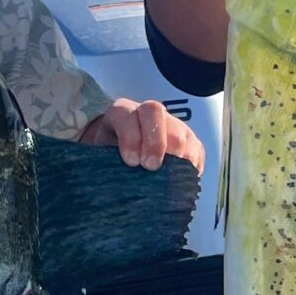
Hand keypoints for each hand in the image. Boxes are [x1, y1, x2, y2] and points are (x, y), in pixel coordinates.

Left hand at [80, 99, 204, 170]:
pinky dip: (190, 166)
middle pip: (157, 115)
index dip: (131, 137)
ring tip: (167, 178)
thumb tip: (113, 181)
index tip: (131, 161)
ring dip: (175, 157)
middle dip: (155, 143)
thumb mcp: (99, 157)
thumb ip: (104, 162)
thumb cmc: (108, 159)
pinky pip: (196, 152)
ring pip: (180, 134)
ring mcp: (173, 125)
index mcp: (122, 112)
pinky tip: (179, 179)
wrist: (124, 159)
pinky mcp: (190, 142)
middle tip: (150, 167)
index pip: (128, 115)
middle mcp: (149, 113)